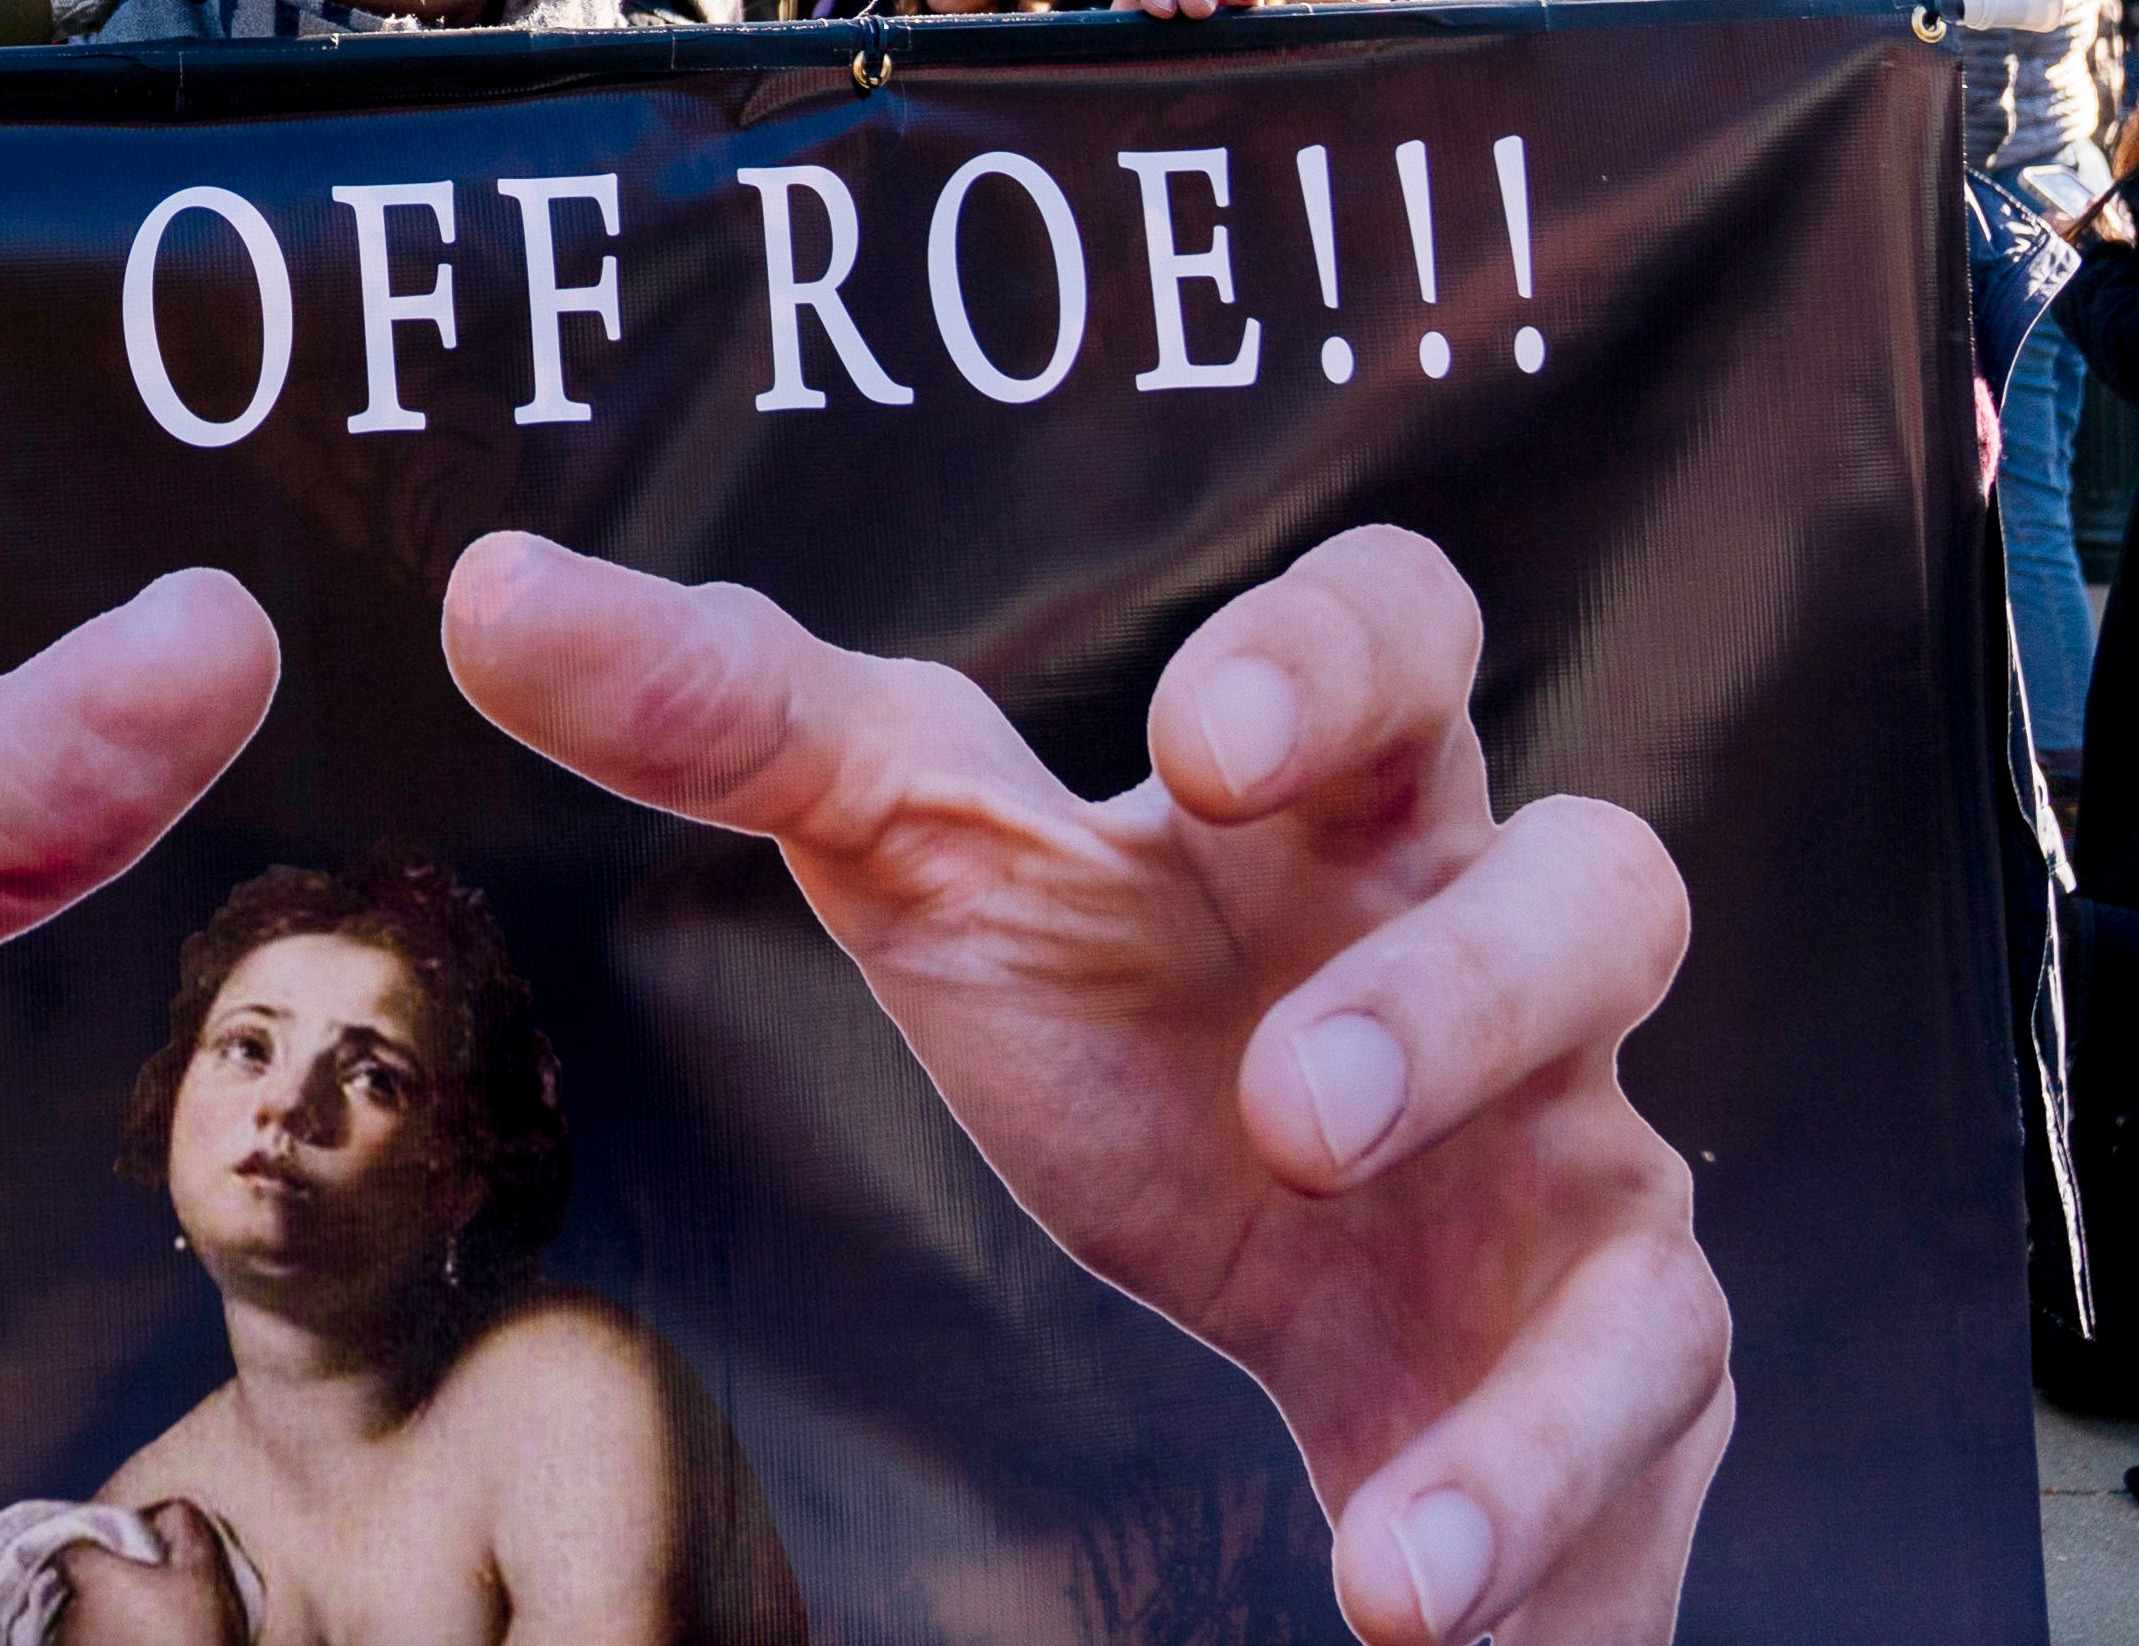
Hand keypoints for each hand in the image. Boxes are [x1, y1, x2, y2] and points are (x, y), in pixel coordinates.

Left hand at [443, 527, 1726, 1645]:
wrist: (1269, 1254)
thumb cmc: (1114, 1000)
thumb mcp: (914, 853)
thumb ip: (722, 715)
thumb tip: (484, 594)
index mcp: (1343, 803)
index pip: (1407, 639)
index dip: (1339, 654)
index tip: (1201, 739)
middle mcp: (1501, 963)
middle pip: (1604, 889)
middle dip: (1458, 997)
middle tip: (1282, 1105)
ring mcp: (1581, 1170)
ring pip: (1654, 1210)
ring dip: (1545, 1370)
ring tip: (1382, 1528)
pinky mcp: (1617, 1366)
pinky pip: (1639, 1436)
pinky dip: (1531, 1533)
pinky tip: (1405, 1611)